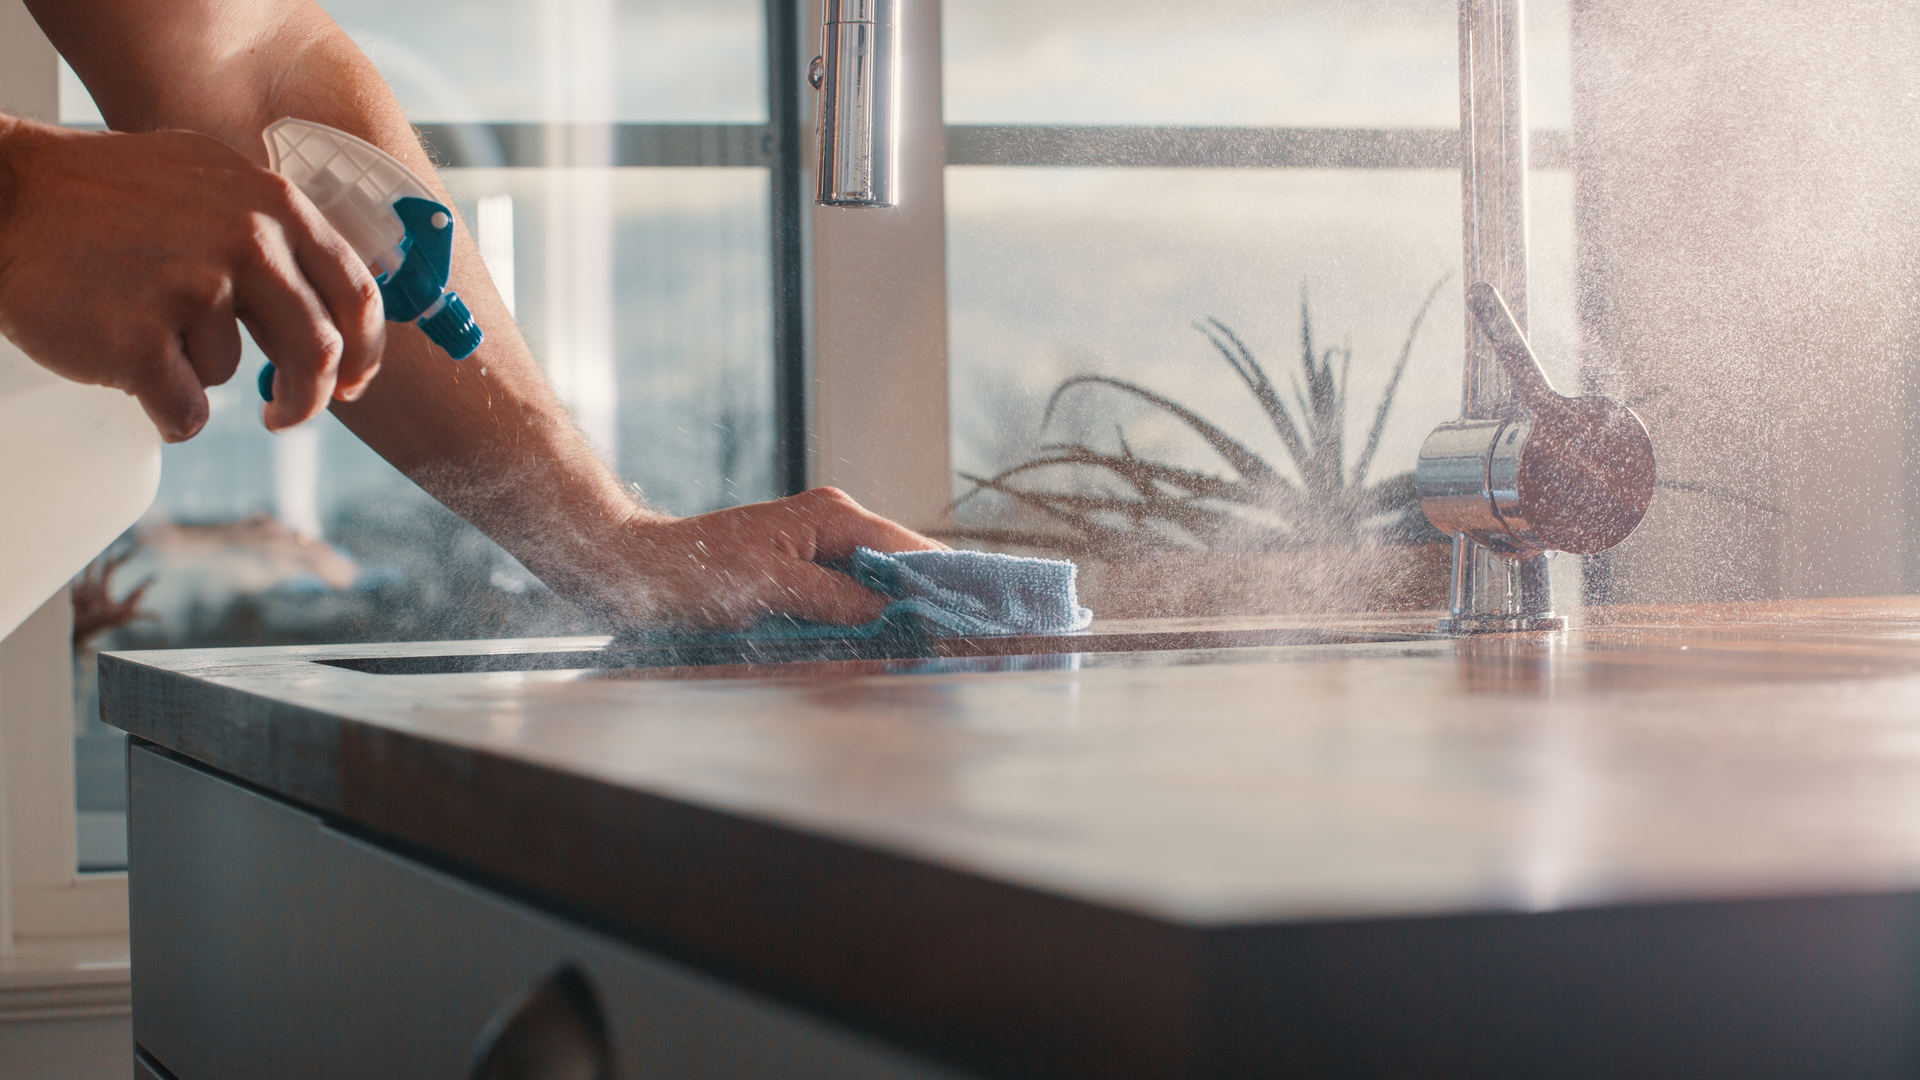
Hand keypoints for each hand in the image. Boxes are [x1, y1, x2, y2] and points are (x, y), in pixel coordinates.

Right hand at [0, 117, 384, 440]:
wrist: (4, 199)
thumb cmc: (105, 195)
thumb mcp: (211, 180)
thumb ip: (275, 231)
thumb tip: (336, 301)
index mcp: (274, 205)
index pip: (357, 294)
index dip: (366, 352)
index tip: (354, 382)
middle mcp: (247, 242)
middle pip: (320, 352)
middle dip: (309, 397)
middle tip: (287, 415)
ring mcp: (194, 290)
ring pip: (231, 373)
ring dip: (193, 368)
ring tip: (142, 321)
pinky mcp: (142, 342)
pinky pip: (185, 410)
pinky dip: (161, 407)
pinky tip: (126, 365)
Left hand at [599, 488, 948, 631]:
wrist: (637, 573)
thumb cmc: (695, 572)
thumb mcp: (774, 589)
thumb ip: (839, 599)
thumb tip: (895, 612)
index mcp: (833, 515)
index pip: (909, 547)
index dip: (945, 580)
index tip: (978, 610)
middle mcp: (832, 524)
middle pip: (900, 566)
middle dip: (928, 601)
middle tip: (962, 641)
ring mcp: (817, 549)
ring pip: (878, 584)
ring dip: (899, 615)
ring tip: (932, 648)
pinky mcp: (802, 573)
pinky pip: (850, 597)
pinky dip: (868, 620)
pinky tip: (884, 646)